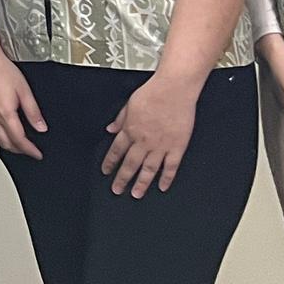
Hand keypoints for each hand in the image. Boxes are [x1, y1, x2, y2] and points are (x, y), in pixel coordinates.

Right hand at [0, 54, 46, 160]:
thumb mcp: (24, 91)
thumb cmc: (1, 70)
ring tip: (18, 145)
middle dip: (19, 150)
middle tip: (29, 151)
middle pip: (5, 143)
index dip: (30, 150)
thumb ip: (33, 112)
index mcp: (4, 114)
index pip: (19, 140)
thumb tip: (41, 128)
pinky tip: (2, 132)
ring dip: (7, 145)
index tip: (37, 154)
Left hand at [102, 71, 197, 194]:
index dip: (110, 163)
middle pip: (130, 164)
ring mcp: (161, 146)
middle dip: (122, 179)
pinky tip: (162, 187)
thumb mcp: (129, 104)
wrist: (174, 90)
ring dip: (141, 183)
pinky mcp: (177, 147)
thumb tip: (110, 129)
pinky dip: (167, 178)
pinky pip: (171, 166)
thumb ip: (120, 119)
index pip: (116, 151)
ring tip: (136, 194)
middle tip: (117, 190)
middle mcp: (143, 141)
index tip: (106, 172)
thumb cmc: (152, 93)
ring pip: (149, 169)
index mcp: (130, 130)